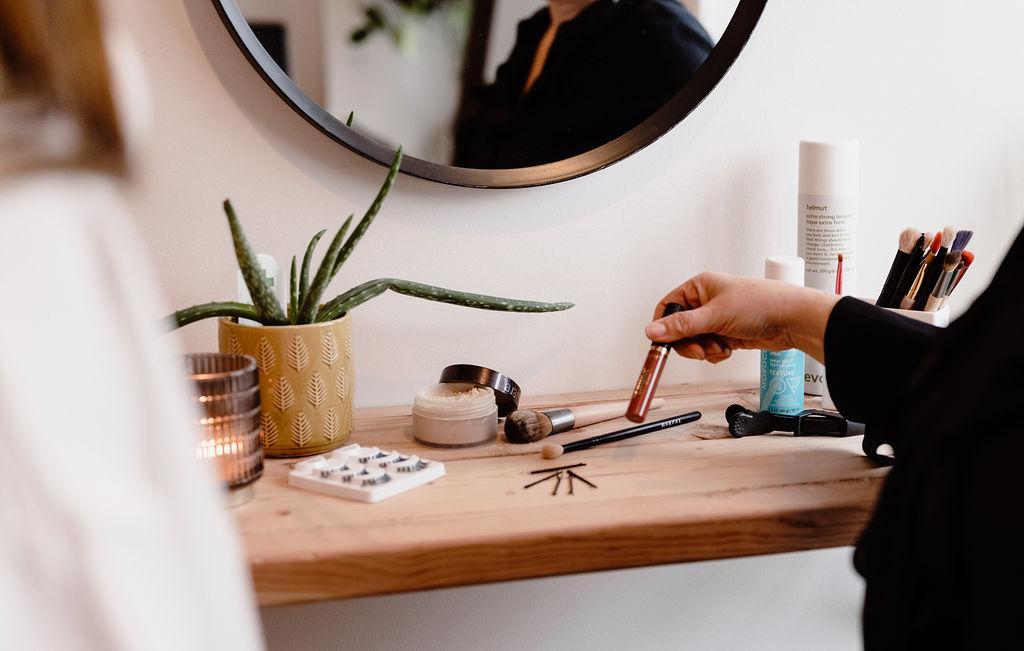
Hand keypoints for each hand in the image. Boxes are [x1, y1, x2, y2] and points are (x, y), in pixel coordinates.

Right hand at [644, 272, 839, 363]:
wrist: (792, 320)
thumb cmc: (760, 304)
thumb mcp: (714, 315)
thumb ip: (681, 326)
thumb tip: (653, 330)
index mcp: (700, 287)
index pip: (668, 307)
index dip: (663, 326)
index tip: (662, 343)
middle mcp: (706, 301)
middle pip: (679, 328)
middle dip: (688, 343)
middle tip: (698, 349)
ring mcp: (717, 318)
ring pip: (694, 341)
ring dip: (704, 350)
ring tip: (720, 346)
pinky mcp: (727, 333)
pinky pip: (709, 348)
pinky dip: (716, 353)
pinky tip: (729, 348)